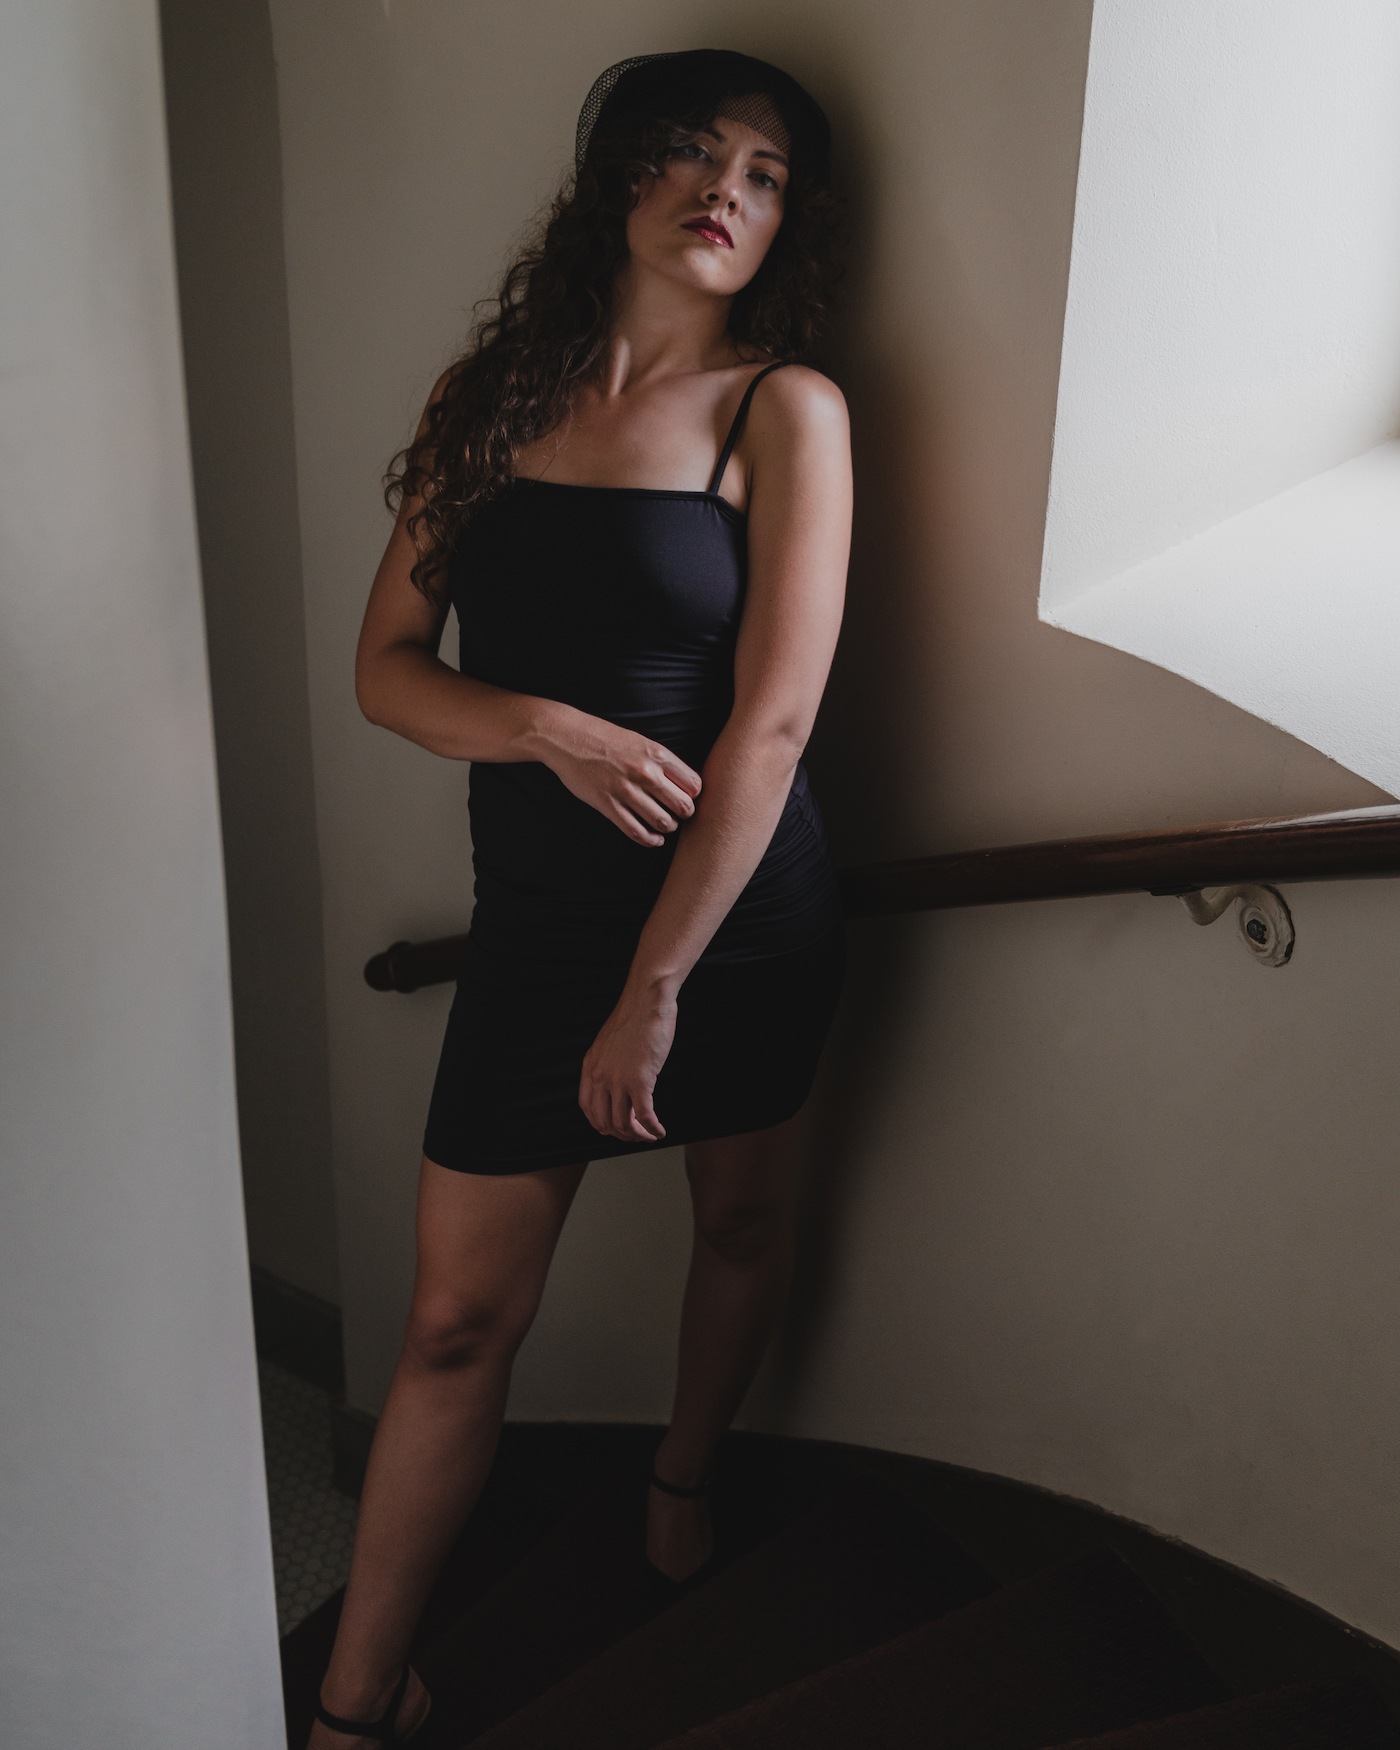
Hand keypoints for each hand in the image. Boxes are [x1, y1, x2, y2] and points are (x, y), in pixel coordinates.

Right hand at [542, 714, 701, 846]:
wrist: (567, 737)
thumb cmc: (605, 738)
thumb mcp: (640, 741)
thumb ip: (662, 761)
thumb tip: (683, 785)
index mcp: (657, 754)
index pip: (694, 785)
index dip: (693, 795)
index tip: (686, 797)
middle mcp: (645, 773)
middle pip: (683, 806)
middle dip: (684, 814)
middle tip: (678, 814)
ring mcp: (626, 790)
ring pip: (663, 822)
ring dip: (668, 828)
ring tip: (665, 825)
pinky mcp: (608, 804)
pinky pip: (636, 831)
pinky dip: (650, 840)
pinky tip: (654, 839)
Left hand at [579, 985, 677, 1141]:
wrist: (647, 1000)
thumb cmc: (635, 1016)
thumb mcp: (611, 1043)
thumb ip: (610, 1063)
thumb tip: (619, 1081)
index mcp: (591, 1066)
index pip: (587, 1108)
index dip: (600, 1124)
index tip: (614, 1128)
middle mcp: (600, 1077)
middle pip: (604, 1121)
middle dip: (621, 1134)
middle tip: (636, 1136)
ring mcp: (619, 1081)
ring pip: (624, 1124)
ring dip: (638, 1136)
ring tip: (649, 1136)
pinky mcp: (640, 1082)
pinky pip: (645, 1117)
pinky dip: (652, 1129)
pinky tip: (660, 1131)